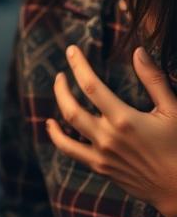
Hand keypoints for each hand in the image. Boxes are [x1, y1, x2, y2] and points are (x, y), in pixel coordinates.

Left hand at [48, 45, 176, 216]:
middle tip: (60, 74)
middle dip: (60, 87)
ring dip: (57, 108)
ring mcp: (100, 154)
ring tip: (58, 92)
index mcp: (124, 119)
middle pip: (70, 107)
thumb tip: (138, 51)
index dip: (78, 65)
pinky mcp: (99, 167)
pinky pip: (69, 150)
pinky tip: (53, 125)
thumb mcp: (174, 110)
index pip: (91, 85)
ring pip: (65, 130)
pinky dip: (57, 136)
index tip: (71, 50)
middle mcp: (107, 137)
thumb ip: (154, 80)